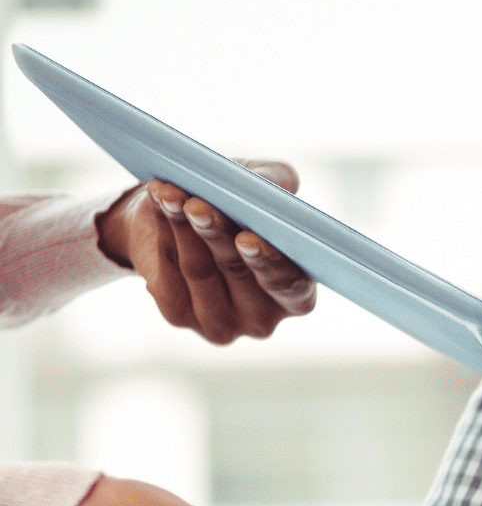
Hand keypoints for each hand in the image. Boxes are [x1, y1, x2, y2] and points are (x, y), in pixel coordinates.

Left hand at [96, 161, 316, 343]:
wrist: (177, 223)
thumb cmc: (232, 206)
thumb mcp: (259, 186)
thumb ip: (277, 182)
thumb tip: (273, 185)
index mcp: (296, 294)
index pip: (291, 286)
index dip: (271, 263)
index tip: (248, 238)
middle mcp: (263, 318)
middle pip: (238, 273)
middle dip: (216, 234)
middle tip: (197, 206)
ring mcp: (221, 323)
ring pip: (199, 270)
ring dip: (182, 225)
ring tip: (170, 192)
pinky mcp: (180, 316)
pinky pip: (169, 271)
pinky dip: (163, 230)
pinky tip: (160, 203)